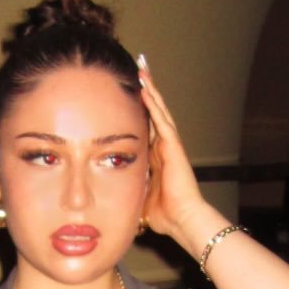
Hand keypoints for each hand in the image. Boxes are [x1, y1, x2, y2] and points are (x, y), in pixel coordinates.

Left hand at [137, 61, 213, 249]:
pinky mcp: (174, 147)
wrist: (181, 219)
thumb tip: (106, 190)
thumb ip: (127, 185)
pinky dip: (154, 105)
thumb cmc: (162, 213)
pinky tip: (146, 90)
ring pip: (159, 111)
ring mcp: (170, 146)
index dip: (140, 108)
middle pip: (154, 112)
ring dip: (151, 91)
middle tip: (139, 69)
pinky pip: (163, 121)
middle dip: (147, 91)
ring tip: (142, 70)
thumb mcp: (138, 194)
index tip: (130, 91)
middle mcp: (163, 147)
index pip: (146, 125)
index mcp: (155, 156)